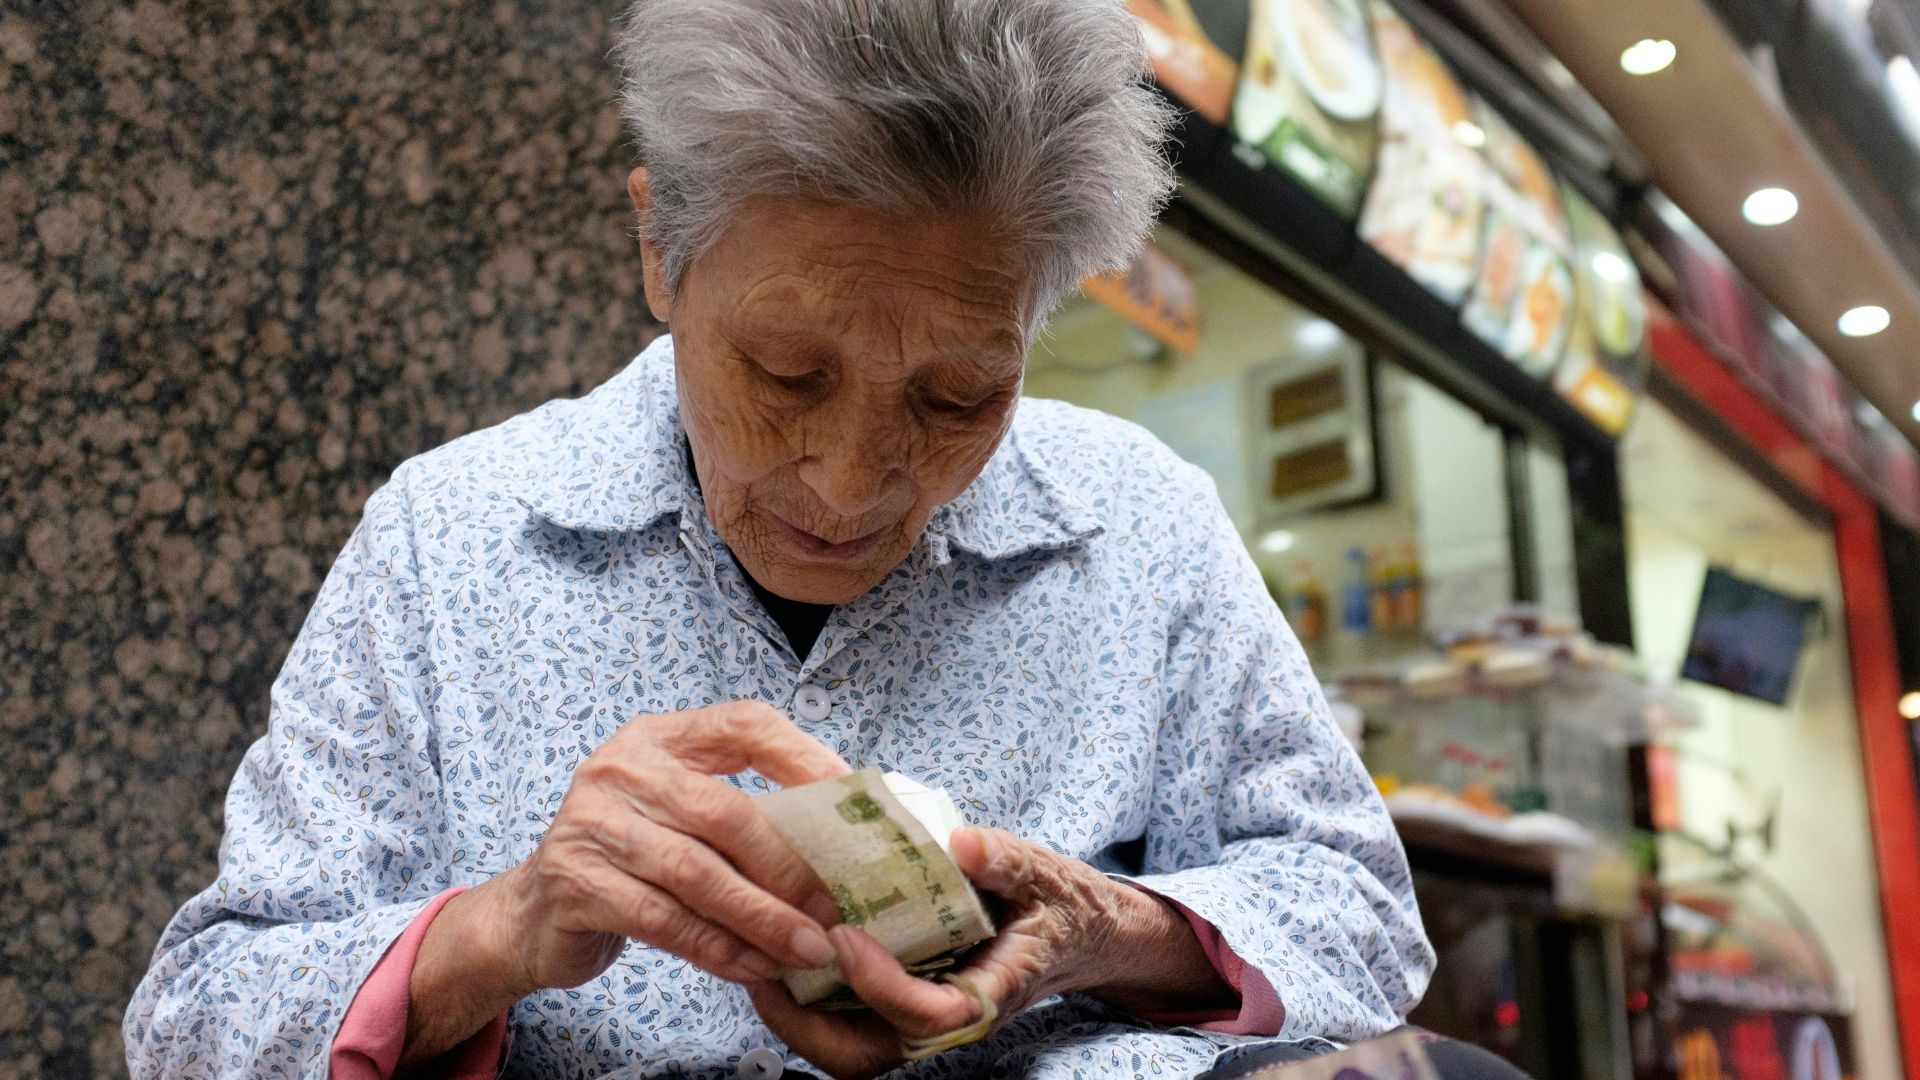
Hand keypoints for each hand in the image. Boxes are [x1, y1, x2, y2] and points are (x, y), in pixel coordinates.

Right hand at [401, 701, 850, 1064]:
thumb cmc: (630, 858)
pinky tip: (754, 968)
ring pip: (697, 874)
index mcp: (659, 737)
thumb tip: (842, 834)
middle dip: (789, 866)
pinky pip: (664, 921)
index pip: (744, 724)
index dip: (804, 756)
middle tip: (834, 908)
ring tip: (806, 948)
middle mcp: (621, 769)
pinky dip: (717, 949)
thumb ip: (742, 809)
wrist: (534, 913)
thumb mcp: (677, 812)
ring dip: (761, 917)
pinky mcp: (576, 884)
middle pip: (725, 811)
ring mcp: (591, 824)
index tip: (851, 799)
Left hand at [747, 827, 1231, 1078]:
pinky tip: (778, 949)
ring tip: (753, 958)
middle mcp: (947, 1018)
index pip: (924, 1015)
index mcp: (988, 994)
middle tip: (761, 964)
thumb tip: (961, 844)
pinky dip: (805, 999)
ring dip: (794, 1014)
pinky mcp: (902, 1004)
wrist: (1081, 935)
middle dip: (805, 1024)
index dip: (878, 985)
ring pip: (846, 1046)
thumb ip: (1005, 860)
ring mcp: (920, 1017)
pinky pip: (845, 1020)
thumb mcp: (1045, 873)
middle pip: (866, 1054)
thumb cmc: (1060, 904)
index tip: (840, 935)